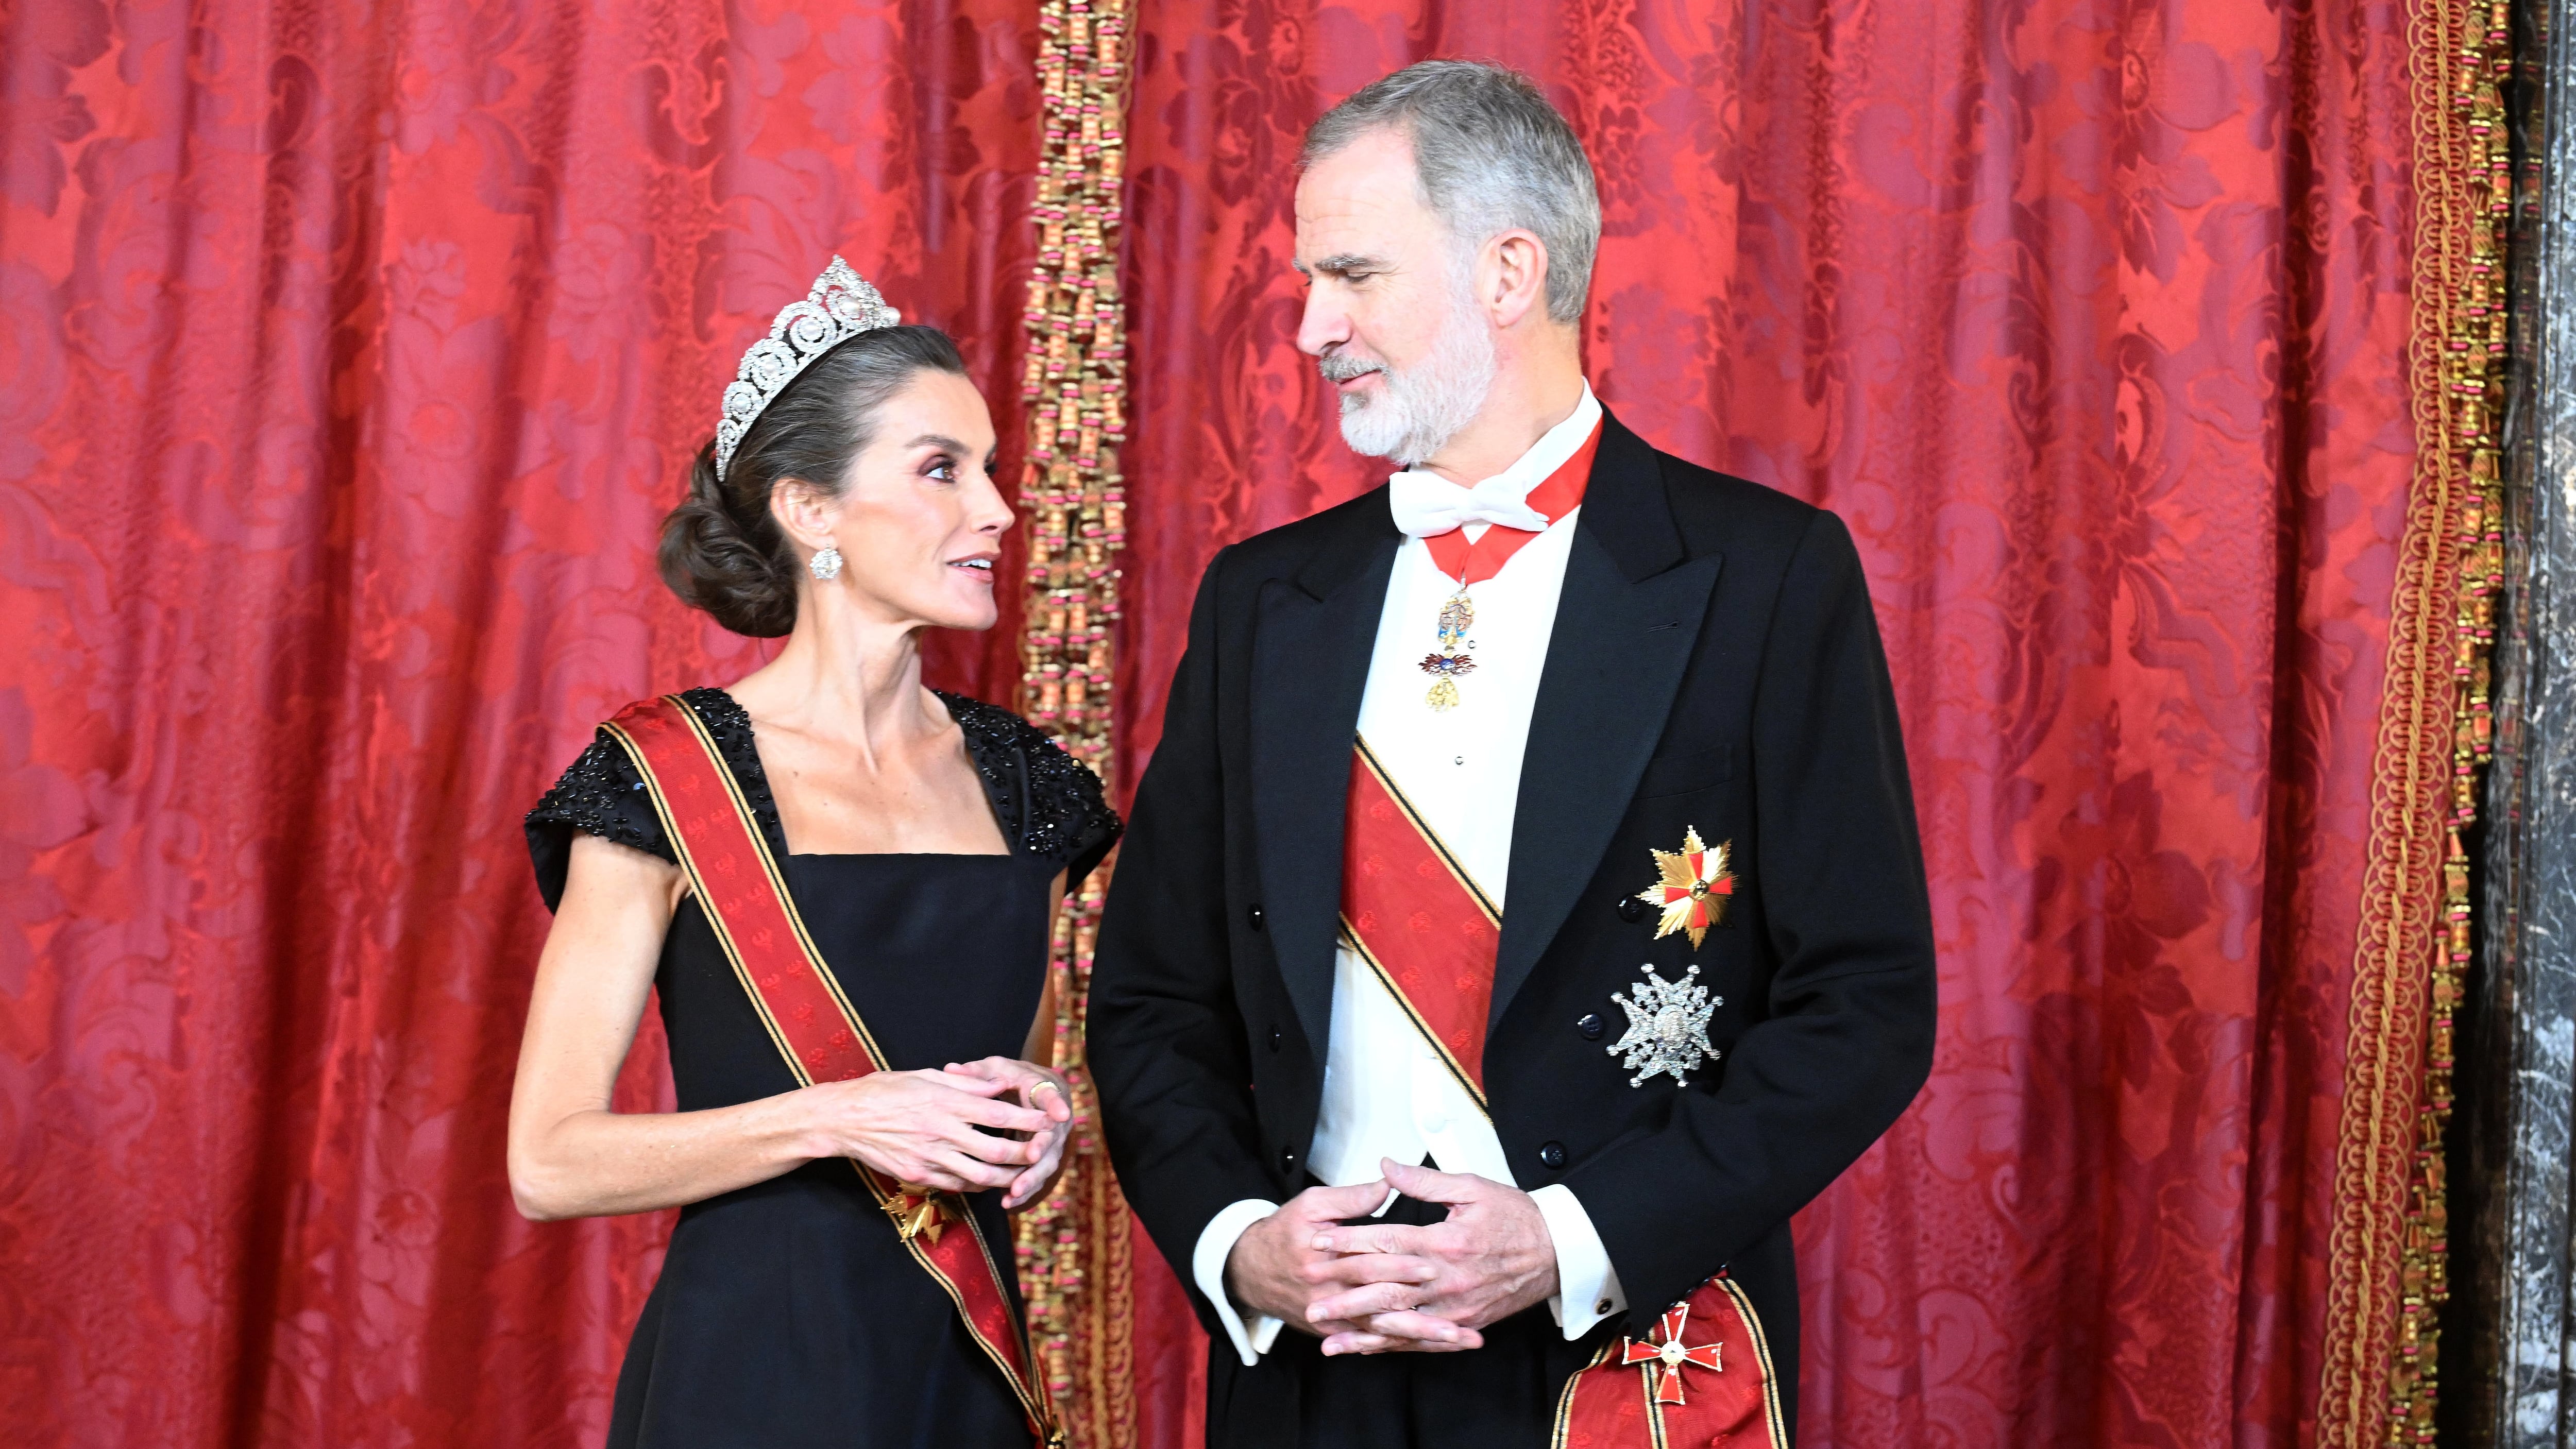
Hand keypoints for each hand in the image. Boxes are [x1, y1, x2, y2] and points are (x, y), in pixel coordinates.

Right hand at [796, 1067, 1053, 1192]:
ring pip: (980, 1175)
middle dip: (1026, 1155)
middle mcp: (941, 1132)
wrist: (844, 1119)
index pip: (998, 1114)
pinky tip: (988, 1180)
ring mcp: (929, 1158)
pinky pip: (956, 1185)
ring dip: (1006, 1177)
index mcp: (945, 1103)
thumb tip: (1000, 1084)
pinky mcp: (918, 1176)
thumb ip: (966, 1084)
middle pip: (996, 1151)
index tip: (1049, 1120)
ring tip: (1024, 1173)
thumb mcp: (925, 1076)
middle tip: (1044, 1154)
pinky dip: (977, 1184)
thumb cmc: (884, 1090)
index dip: (1028, 1120)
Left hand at [942, 1056, 1075, 1208]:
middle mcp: (1054, 1119)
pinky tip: (1009, 1202)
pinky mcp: (1044, 1159)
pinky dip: (1024, 1190)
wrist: (1038, 1093)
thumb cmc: (1012, 1078)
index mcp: (1042, 1089)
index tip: (1059, 1114)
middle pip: (1052, 1137)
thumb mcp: (996, 1069)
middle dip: (1041, 1148)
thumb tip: (951, 1068)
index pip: (1050, 1096)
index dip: (1055, 1105)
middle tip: (1031, 1157)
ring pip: (1046, 1163)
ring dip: (1032, 1177)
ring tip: (1015, 1191)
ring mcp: (1052, 1142)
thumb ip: (976, 1072)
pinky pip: (1037, 1178)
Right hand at [1224, 1179, 1477, 1352]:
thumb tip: (1387, 1183)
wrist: (1250, 1268)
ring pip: (1381, 1331)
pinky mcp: (1331, 1330)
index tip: (1433, 1266)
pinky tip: (1430, 1348)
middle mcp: (1328, 1293)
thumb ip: (1352, 1196)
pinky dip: (1402, 1346)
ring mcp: (1329, 1317)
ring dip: (1421, 1337)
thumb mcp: (1311, 1204)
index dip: (1401, 1265)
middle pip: (1380, 1304)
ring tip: (1456, 1339)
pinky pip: (1370, 1342)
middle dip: (1421, 1315)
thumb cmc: (1284, 1232)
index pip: (1369, 1262)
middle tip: (1457, 1319)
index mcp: (1325, 1257)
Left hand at [1304, 1158, 1559, 1355]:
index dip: (1350, 1241)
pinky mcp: (1463, 1325)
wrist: (1556, 1252)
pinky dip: (1391, 1345)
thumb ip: (1424, 1181)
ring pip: (1399, 1320)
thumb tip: (1386, 1167)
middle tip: (1311, 1298)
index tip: (1320, 1240)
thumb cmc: (1516, 1217)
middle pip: (1386, 1287)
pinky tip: (1366, 1348)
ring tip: (1328, 1334)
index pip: (1388, 1242)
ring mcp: (1455, 1307)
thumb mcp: (1472, 1187)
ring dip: (1361, 1328)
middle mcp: (1447, 1279)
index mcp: (1446, 1242)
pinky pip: (1420, 1339)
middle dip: (1344, 1293)